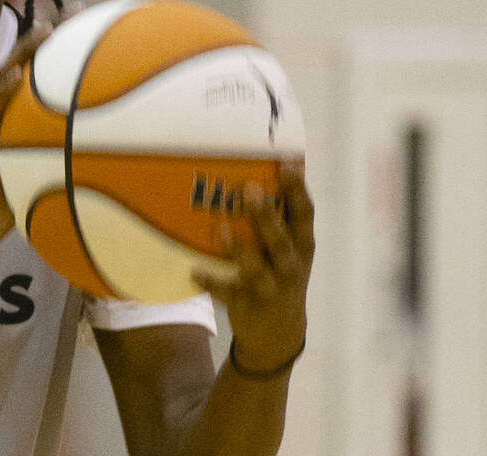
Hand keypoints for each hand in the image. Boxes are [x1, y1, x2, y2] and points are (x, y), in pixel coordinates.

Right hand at [0, 3, 82, 239]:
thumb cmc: (22, 194)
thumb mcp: (55, 171)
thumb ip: (78, 155)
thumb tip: (125, 154)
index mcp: (27, 109)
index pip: (47, 68)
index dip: (68, 41)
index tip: (94, 17)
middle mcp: (9, 106)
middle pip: (29, 60)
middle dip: (51, 31)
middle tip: (77, 9)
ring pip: (7, 75)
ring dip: (25, 51)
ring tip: (45, 32)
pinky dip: (3, 92)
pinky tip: (15, 78)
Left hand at [192, 167, 314, 371]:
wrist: (279, 334)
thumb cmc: (281, 277)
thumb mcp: (292, 253)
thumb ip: (281, 222)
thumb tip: (260, 176)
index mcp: (302, 248)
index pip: (305, 217)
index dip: (297, 191)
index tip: (285, 165)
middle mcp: (291, 268)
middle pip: (281, 242)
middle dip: (267, 217)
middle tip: (250, 189)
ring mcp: (271, 290)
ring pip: (257, 270)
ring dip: (240, 250)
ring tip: (222, 229)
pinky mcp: (249, 307)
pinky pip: (228, 293)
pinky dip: (212, 282)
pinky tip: (195, 271)